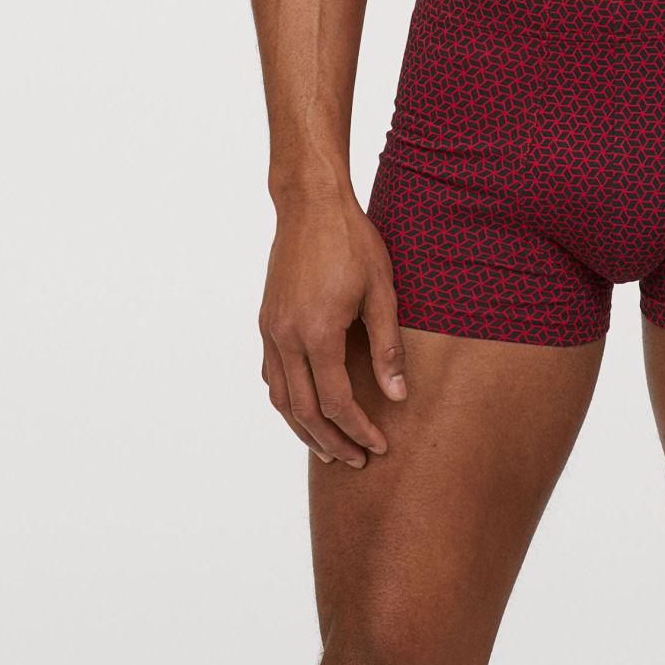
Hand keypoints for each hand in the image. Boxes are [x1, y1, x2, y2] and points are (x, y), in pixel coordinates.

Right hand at [259, 188, 407, 467]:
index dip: (358, 430)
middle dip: (331, 441)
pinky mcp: (266, 320)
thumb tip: (398, 395)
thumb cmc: (351, 240)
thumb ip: (387, 345)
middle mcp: (286, 337)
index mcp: (318, 332)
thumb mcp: (381, 289)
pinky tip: (303, 408)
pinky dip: (287, 400)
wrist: (310, 203)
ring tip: (327, 449)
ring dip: (303, 429)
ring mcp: (271, 329)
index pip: (336, 402)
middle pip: (303, 411)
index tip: (379, 447)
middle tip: (356, 462)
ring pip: (280, 398)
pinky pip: (272, 374)